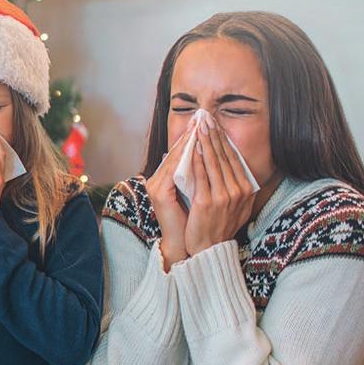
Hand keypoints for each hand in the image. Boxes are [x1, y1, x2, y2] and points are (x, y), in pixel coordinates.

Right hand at [146, 116, 193, 269]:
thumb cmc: (194, 223)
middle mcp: (156, 181)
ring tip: (201, 126)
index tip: (204, 123)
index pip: (178, 154)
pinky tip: (199, 147)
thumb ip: (196, 178)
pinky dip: (188, 158)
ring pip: (175, 158)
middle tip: (203, 117)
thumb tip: (207, 159)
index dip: (192, 138)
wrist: (187, 246)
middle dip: (191, 134)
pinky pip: (176, 170)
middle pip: (175, 152)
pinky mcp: (160, 193)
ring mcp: (156, 186)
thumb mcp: (196, 195)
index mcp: (163, 180)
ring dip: (189, 141)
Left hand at [184, 116, 254, 254]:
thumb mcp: (235, 205)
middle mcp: (238, 191)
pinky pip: (201, 174)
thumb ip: (235, 186)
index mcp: (246, 190)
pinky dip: (197, 158)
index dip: (224, 139)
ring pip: (214, 162)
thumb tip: (229, 164)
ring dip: (205, 141)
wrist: (208, 249)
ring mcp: (224, 196)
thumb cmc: (218, 225)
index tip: (215, 124)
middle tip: (206, 116)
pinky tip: (192, 146)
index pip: (233, 158)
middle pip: (225, 156)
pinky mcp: (208, 201)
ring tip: (199, 125)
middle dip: (214, 134)